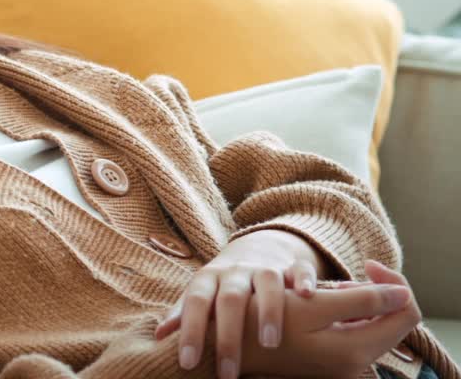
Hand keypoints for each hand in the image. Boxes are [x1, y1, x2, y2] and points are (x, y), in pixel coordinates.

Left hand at [154, 230, 326, 377]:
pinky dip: (303, 279)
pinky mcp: (291, 265)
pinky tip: (306, 295)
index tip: (187, 363)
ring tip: (269, 343)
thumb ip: (183, 314)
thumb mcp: (201, 294)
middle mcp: (235, 272)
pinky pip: (299, 268)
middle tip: (228, 370)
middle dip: (229, 336)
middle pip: (230, 299)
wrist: (255, 248)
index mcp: (208, 279)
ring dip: (268, 311)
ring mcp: (264, 267)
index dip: (191, 332)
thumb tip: (159, 335)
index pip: (196, 304)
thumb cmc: (222, 284)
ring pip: (267, 283)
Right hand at [237, 260, 422, 377]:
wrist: (222, 346)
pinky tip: (315, 302)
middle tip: (337, 281)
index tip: (368, 265)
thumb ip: (361, 300)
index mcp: (355, 350)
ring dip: (354, 302)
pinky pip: (350, 331)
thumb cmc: (263, 320)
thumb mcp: (312, 305)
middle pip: (392, 320)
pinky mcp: (325, 359)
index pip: (406, 313)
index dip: (394, 284)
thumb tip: (404, 293)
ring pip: (370, 325)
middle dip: (373, 293)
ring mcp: (339, 363)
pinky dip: (340, 313)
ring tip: (324, 290)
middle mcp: (353, 363)